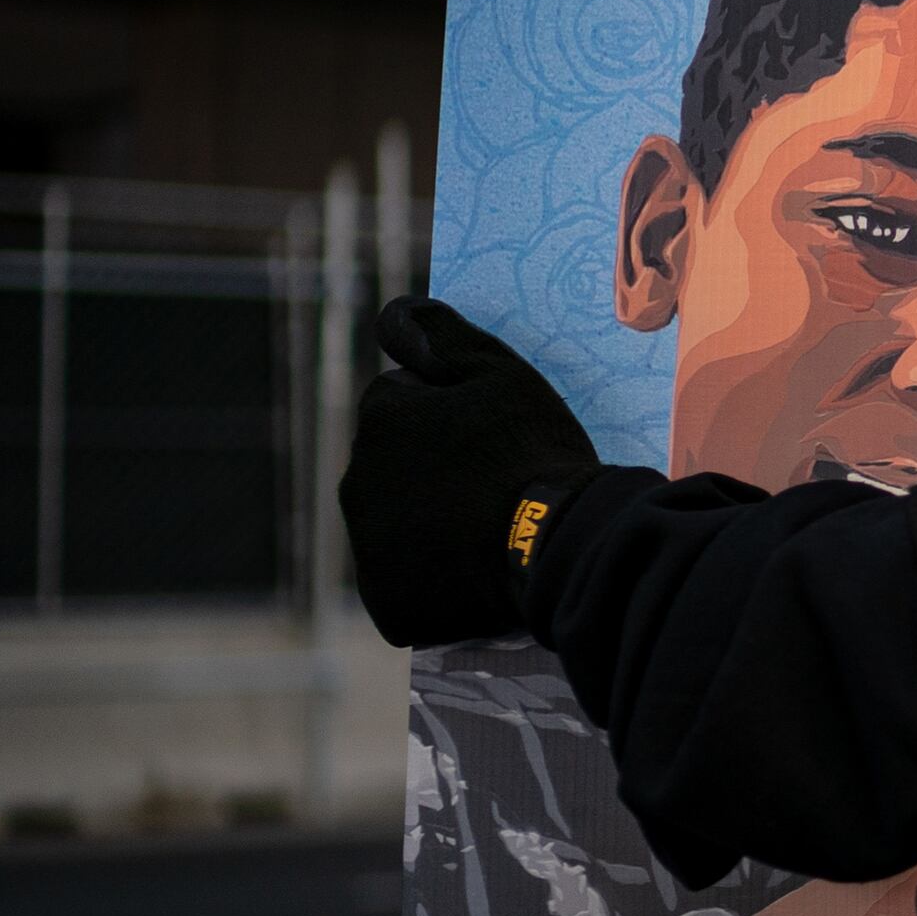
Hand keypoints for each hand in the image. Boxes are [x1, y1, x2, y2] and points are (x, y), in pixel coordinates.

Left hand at [340, 297, 599, 647]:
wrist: (560, 547)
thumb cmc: (534, 453)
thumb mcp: (501, 375)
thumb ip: (441, 337)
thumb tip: (393, 312)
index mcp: (380, 422)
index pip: (403, 404)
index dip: (450, 415)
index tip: (494, 437)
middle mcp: (356, 483)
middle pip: (395, 466)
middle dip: (433, 469)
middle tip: (496, 486)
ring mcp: (369, 550)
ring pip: (398, 523)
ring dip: (431, 521)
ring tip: (492, 532)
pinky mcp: (388, 604)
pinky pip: (406, 584)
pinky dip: (434, 579)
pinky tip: (478, 572)